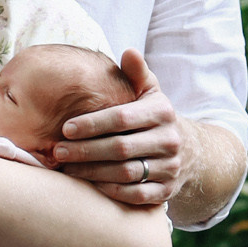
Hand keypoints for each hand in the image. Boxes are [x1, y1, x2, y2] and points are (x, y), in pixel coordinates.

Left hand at [51, 46, 181, 209]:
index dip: (92, 124)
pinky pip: (136, 195)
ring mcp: (170, 168)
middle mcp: (170, 141)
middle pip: (121, 148)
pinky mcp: (167, 192)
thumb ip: (137, 73)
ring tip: (66, 170)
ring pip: (127, 173)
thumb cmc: (154, 117)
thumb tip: (128, 51)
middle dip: (85, 150)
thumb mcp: (150, 92)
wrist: (189, 152)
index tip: (65, 128)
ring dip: (93, 172)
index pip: (122, 118)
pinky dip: (111, 191)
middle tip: (57, 152)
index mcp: (163, 112)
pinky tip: (89, 186)